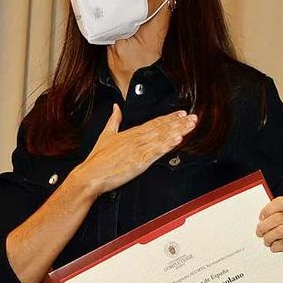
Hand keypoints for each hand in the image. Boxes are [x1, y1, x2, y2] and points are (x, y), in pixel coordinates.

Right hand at [69, 104, 197, 195]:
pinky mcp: (139, 162)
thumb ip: (114, 120)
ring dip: (177, 131)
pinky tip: (177, 140)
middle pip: (161, 128)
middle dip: (178, 123)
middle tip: (193, 117)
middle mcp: (136, 139)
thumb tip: (116, 107)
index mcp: (130, 133)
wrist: (90, 175)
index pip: (153, 123)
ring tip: (190, 126)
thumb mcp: (105, 134)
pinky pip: (156, 152)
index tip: (181, 114)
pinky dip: (167, 145)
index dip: (169, 118)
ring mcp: (138, 150)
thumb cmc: (97, 159)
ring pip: (161, 138)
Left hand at [256, 197, 282, 263]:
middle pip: (279, 217)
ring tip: (267, 241)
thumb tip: (261, 219)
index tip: (262, 217)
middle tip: (259, 232)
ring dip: (269, 237)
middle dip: (265, 225)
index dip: (269, 209)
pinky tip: (274, 247)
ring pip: (282, 230)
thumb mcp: (281, 226)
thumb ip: (273, 218)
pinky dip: (276, 246)